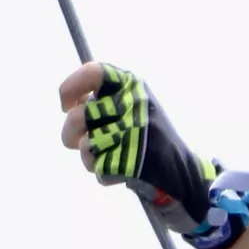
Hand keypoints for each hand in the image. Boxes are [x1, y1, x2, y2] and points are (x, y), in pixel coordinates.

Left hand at [62, 64, 248, 248]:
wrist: (182, 173)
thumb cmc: (149, 138)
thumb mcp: (132, 106)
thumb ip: (103, 102)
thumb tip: (69, 106)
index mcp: (133, 85)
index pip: (94, 73)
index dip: (71, 87)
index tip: (65, 104)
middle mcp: (134, 104)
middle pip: (79, 116)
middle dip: (70, 133)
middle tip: (74, 141)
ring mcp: (135, 133)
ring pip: (86, 146)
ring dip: (89, 157)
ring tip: (106, 158)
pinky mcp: (135, 160)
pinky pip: (99, 169)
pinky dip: (105, 175)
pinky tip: (121, 172)